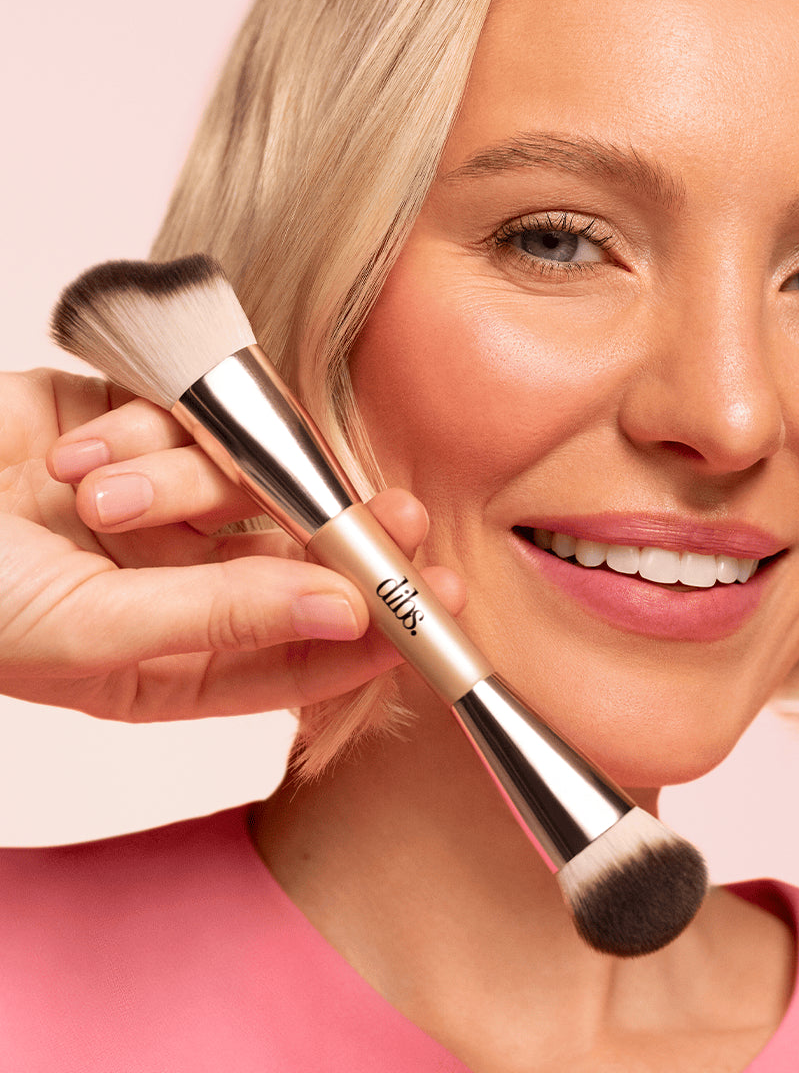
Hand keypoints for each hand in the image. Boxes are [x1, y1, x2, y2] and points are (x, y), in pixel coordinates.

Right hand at [0, 369, 464, 720]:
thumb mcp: (92, 629)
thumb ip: (226, 622)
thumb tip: (349, 620)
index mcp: (180, 663)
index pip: (307, 657)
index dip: (379, 635)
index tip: (438, 607)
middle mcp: (189, 586)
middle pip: (307, 561)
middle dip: (346, 538)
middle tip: (399, 518)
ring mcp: (172, 508)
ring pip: (251, 479)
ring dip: (187, 477)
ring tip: (96, 494)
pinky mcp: (148, 435)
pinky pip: (194, 418)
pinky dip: (146, 429)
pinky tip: (77, 457)